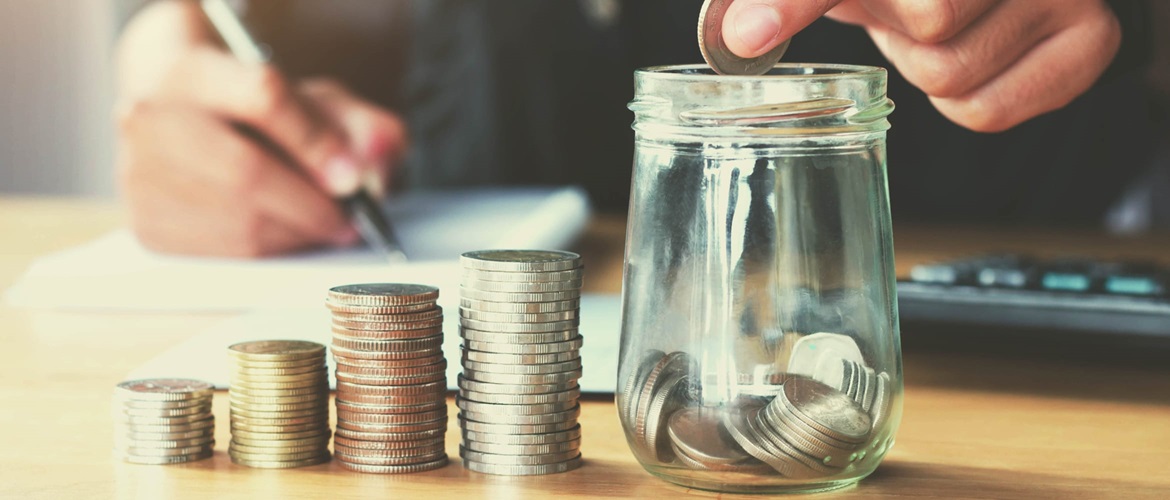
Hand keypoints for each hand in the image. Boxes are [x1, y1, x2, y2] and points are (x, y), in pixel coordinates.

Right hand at [114, 1, 406, 256]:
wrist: (182, 117)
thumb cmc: (257, 112)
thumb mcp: (313, 100)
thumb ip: (360, 125)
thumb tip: (375, 161)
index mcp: (195, 72)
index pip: (264, 98)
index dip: (317, 143)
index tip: (353, 178)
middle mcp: (153, 119)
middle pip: (246, 171)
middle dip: (311, 204)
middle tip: (347, 219)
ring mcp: (140, 174)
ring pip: (237, 220)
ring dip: (295, 233)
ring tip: (320, 227)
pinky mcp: (148, 224)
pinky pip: (224, 253)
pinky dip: (269, 252)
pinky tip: (283, 236)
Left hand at [721, 0, 1121, 131]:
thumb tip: (736, 32)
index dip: (797, 2)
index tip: (748, 36)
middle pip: (925, 22)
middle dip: (896, 29)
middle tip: (905, 13)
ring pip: (947, 73)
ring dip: (926, 67)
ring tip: (943, 32)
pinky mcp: (1089, 44)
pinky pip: (984, 111)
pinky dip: (964, 102)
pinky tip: (975, 61)